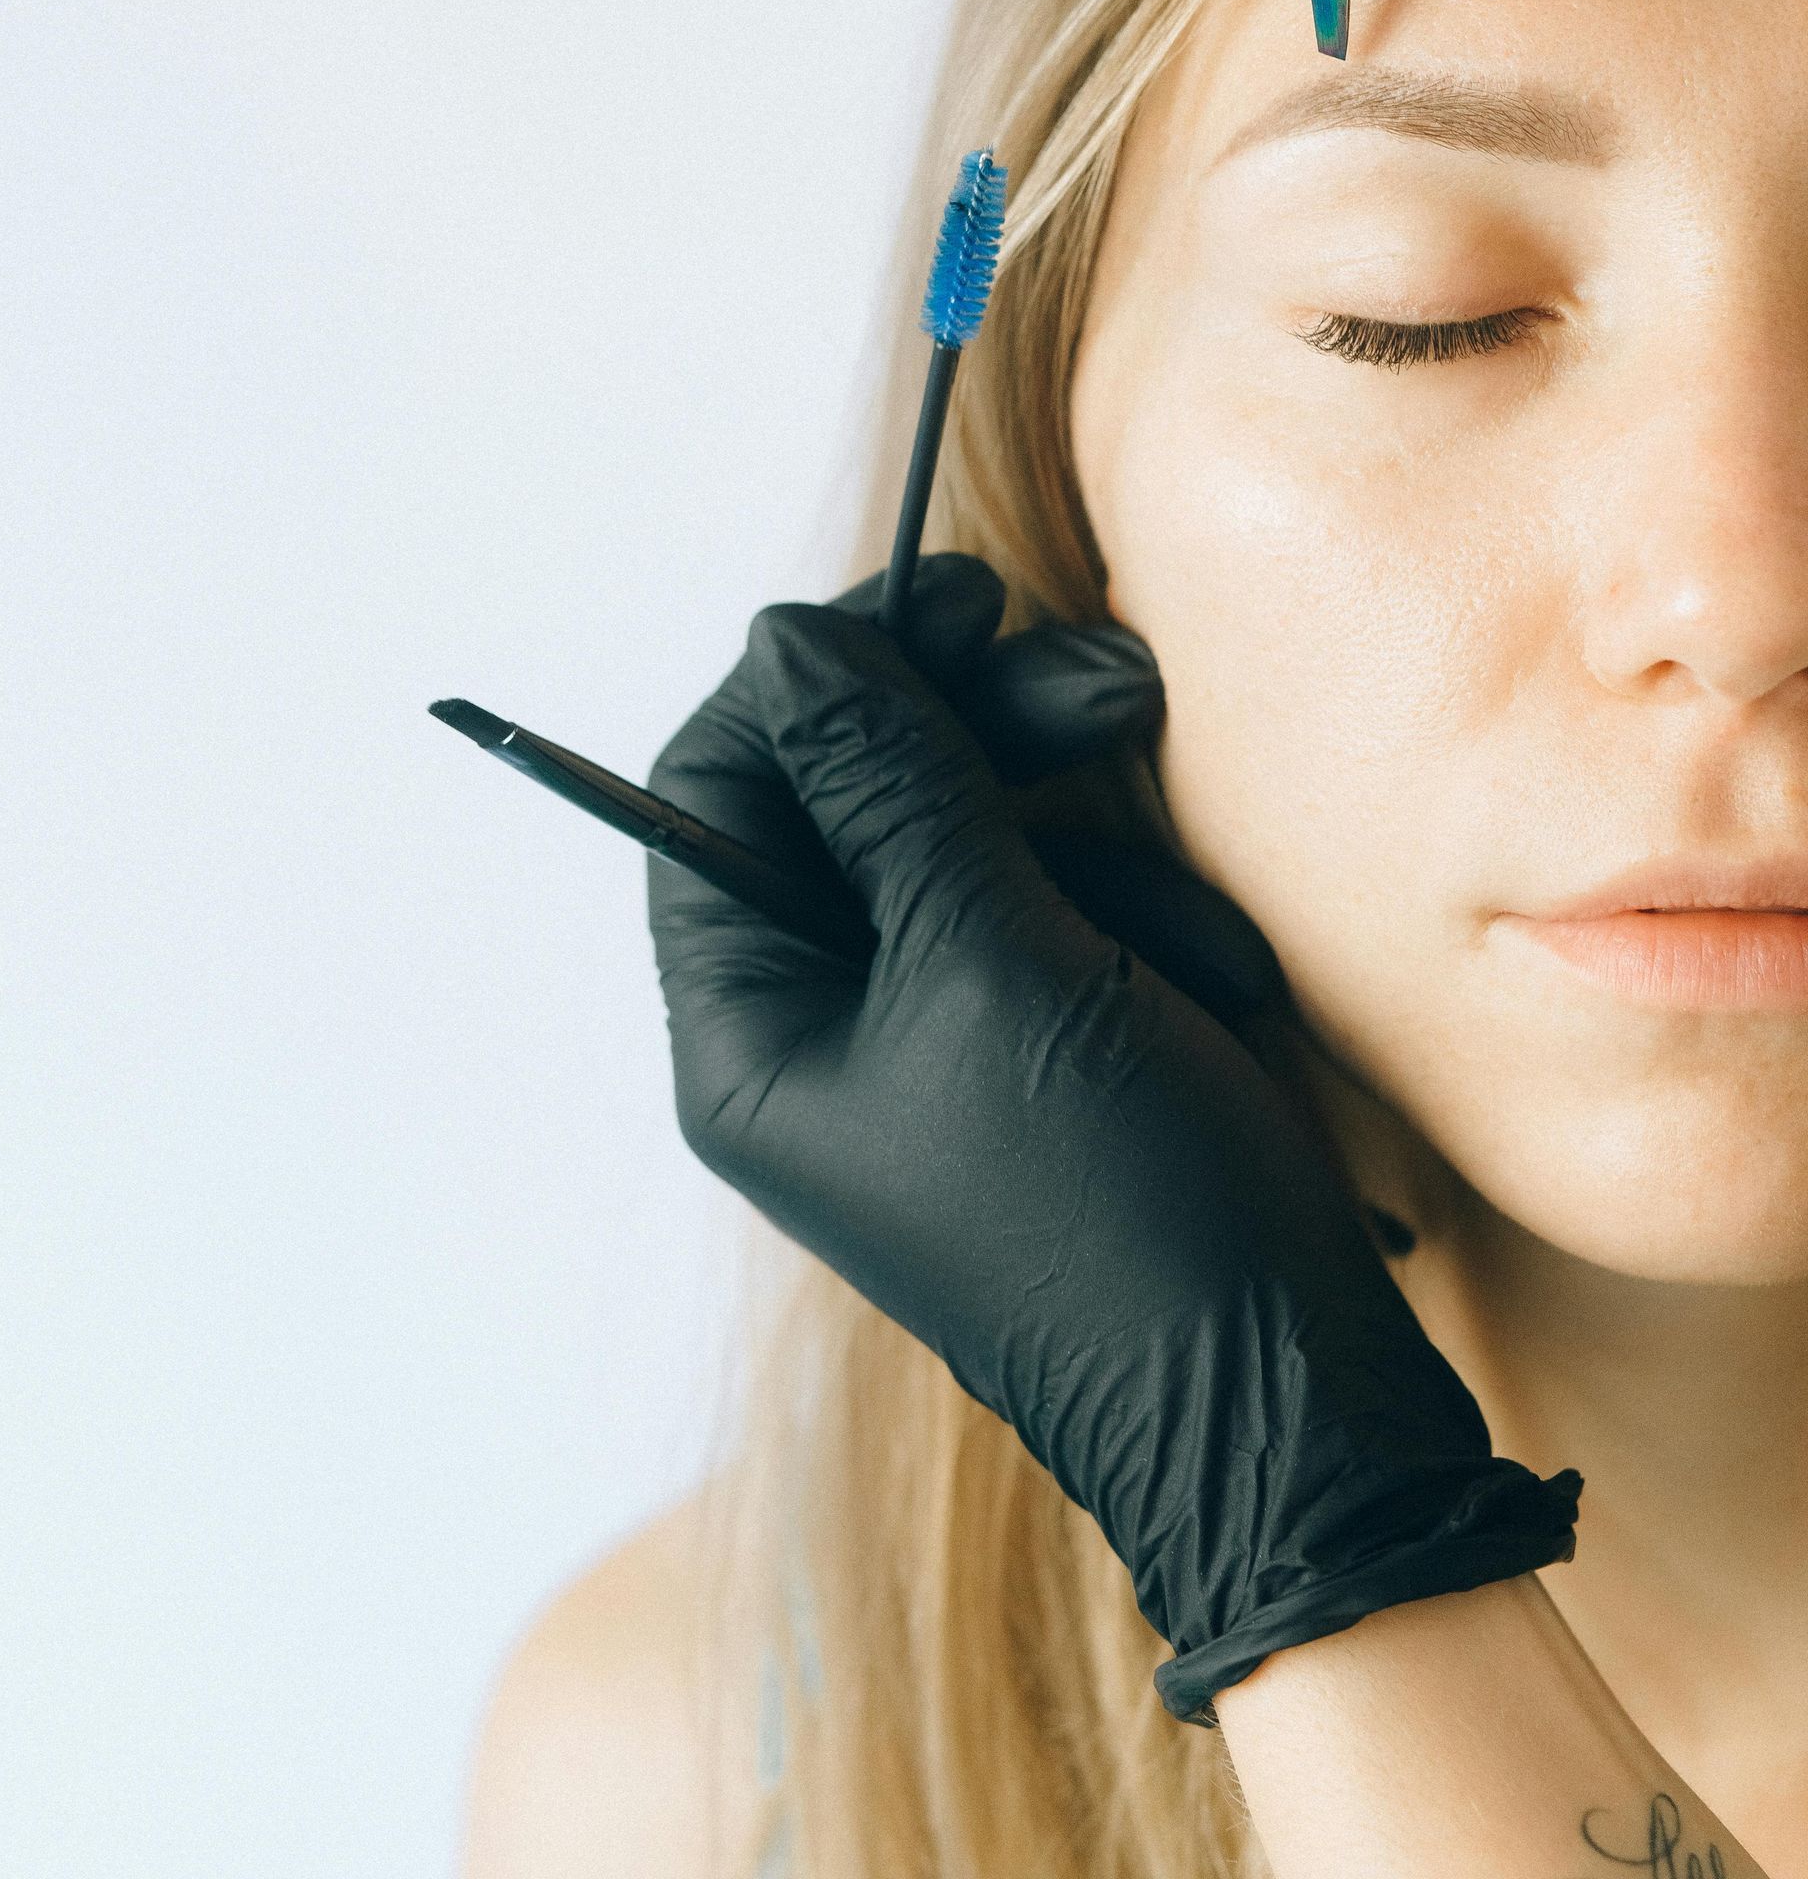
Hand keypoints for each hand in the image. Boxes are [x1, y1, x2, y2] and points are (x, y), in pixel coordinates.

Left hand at [647, 555, 1578, 1722]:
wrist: (1287, 1398)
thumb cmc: (1117, 1203)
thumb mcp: (990, 962)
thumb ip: (894, 784)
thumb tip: (790, 638)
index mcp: (754, 1025)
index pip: (716, 789)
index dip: (814, 679)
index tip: (939, 605)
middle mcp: (828, 1019)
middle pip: (853, 788)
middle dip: (980, 722)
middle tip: (1098, 676)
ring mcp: (944, 1026)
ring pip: (976, 826)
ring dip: (1087, 825)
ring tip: (1181, 915)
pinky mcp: (1052, 1032)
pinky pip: (1067, 901)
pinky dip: (1141, 907)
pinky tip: (1212, 973)